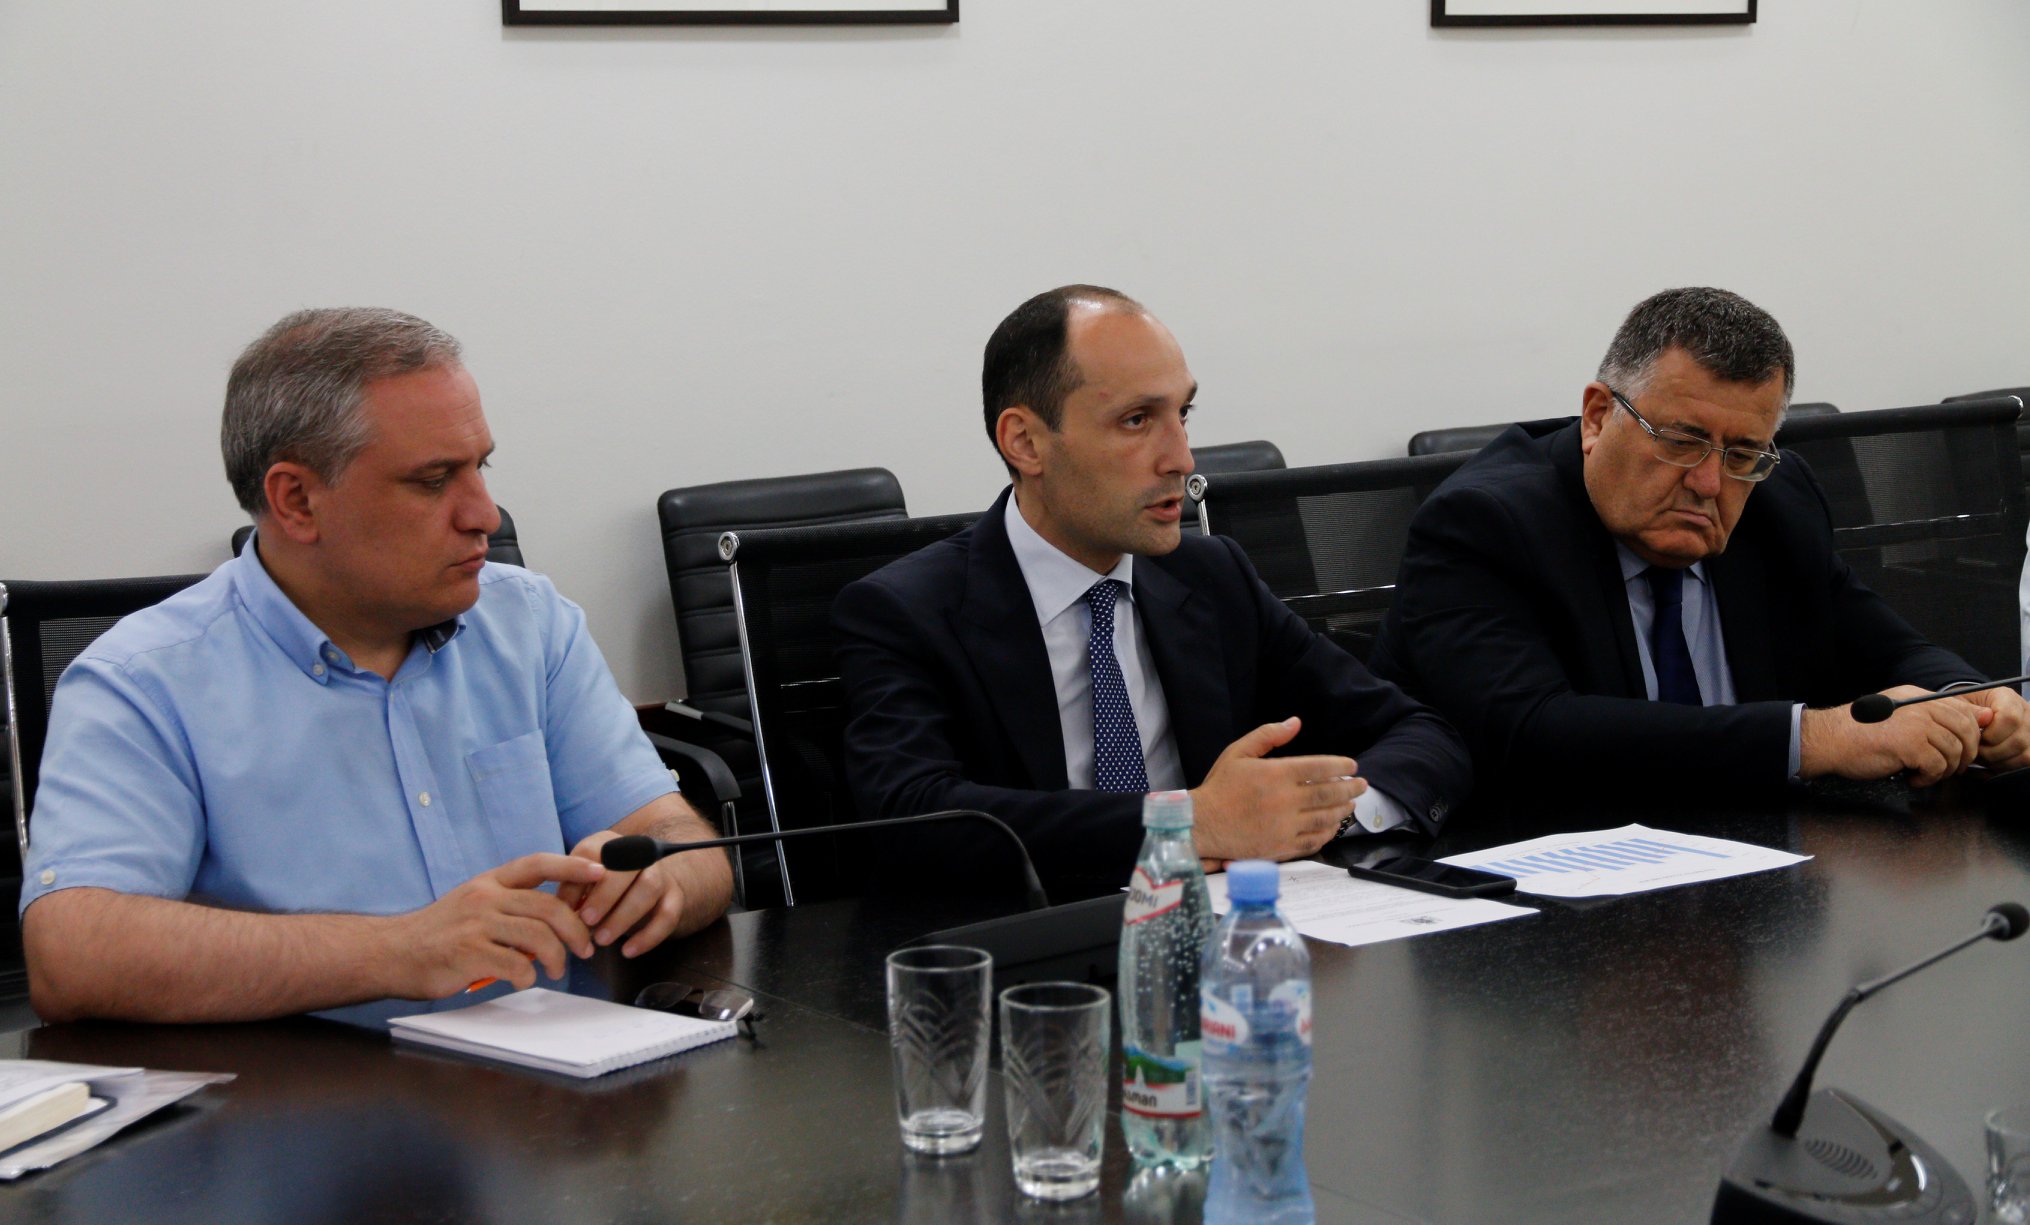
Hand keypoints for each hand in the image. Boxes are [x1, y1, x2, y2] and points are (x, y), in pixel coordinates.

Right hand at [387, 853, 601, 998]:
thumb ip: (509, 906)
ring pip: (539, 936)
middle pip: (549, 906)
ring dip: (557, 957)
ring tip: (556, 969)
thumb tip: (551, 922)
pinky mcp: (469, 953)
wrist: (391, 953)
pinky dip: (528, 975)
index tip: (601, 871)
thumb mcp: (472, 904)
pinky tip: (523, 979)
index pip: (538, 864)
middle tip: (585, 948)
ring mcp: (477, 925)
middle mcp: (485, 897)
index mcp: (489, 882)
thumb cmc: (437, 933)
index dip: (572, 866)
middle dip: (576, 930)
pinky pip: (516, 965)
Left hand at [562, 830, 694, 958]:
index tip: (562, 905)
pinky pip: (668, 914)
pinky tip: (628, 952)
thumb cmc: (600, 887)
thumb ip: (571, 891)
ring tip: (602, 939)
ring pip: (649, 887)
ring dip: (624, 915)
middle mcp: (639, 853)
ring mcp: (660, 874)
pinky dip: (648, 935)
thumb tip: (560, 910)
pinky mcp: (675, 897)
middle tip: (586, 920)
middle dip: (605, 895)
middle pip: (627, 865)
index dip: (577, 877)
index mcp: (609, 844)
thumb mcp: (582, 883)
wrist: (640, 887)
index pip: (593, 851)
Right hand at [1189, 717, 1364, 861]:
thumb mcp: (1238, 752)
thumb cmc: (1220, 787)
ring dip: (1342, 810)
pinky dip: (1328, 833)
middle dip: (1349, 788)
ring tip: (1351, 804)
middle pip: (1328, 793)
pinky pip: (1313, 841)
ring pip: (1324, 818)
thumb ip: (1268, 735)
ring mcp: (1284, 826)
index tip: (1352, 766)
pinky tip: (1333, 826)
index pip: (1318, 767)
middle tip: (1361, 785)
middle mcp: (1284, 800)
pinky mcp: (1281, 847)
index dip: (1340, 765)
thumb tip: (1295, 722)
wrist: (1201, 824)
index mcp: (1275, 774)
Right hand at [1800, 686, 1984, 787]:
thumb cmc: (1858, 731)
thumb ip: (1933, 715)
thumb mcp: (1899, 715)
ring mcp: (1916, 724)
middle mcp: (1920, 706)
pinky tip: (1913, 778)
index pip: (1963, 710)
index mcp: (1918, 697)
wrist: (1828, 740)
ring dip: (1943, 770)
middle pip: (1966, 730)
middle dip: (1964, 755)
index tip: (1962, 749)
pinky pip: (1937, 766)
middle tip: (1950, 767)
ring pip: (1953, 751)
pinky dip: (1928, 779)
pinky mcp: (1910, 745)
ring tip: (1925, 774)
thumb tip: (1980, 718)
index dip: (1971, 733)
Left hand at [1959, 684, 2029, 768]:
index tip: (1976, 737)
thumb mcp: (1959, 702)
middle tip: (1974, 751)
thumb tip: (1984, 718)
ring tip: (1979, 756)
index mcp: (2007, 697)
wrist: (1971, 713)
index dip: (1991, 734)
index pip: (2010, 718)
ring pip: (2024, 755)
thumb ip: (1968, 709)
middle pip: (2018, 741)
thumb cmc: (1963, 707)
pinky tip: (1990, 761)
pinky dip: (2005, 766)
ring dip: (1998, 761)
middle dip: (1991, 752)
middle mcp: (2026, 713)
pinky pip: (2025, 763)